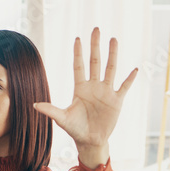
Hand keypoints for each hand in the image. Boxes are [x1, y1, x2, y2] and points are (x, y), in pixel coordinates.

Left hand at [33, 28, 137, 166]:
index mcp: (80, 88)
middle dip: (95, 46)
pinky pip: (124, 87)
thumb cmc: (75, 129)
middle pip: (95, 61)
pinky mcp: (116, 101)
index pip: (79, 66)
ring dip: (112, 54)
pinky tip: (135, 69)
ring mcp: (106, 92)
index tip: (78, 39)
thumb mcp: (62, 119)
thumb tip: (34, 105)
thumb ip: (50, 110)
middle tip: (96, 29)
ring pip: (110, 69)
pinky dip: (130, 79)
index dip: (78, 53)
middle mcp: (94, 86)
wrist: (90, 141)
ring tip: (114, 39)